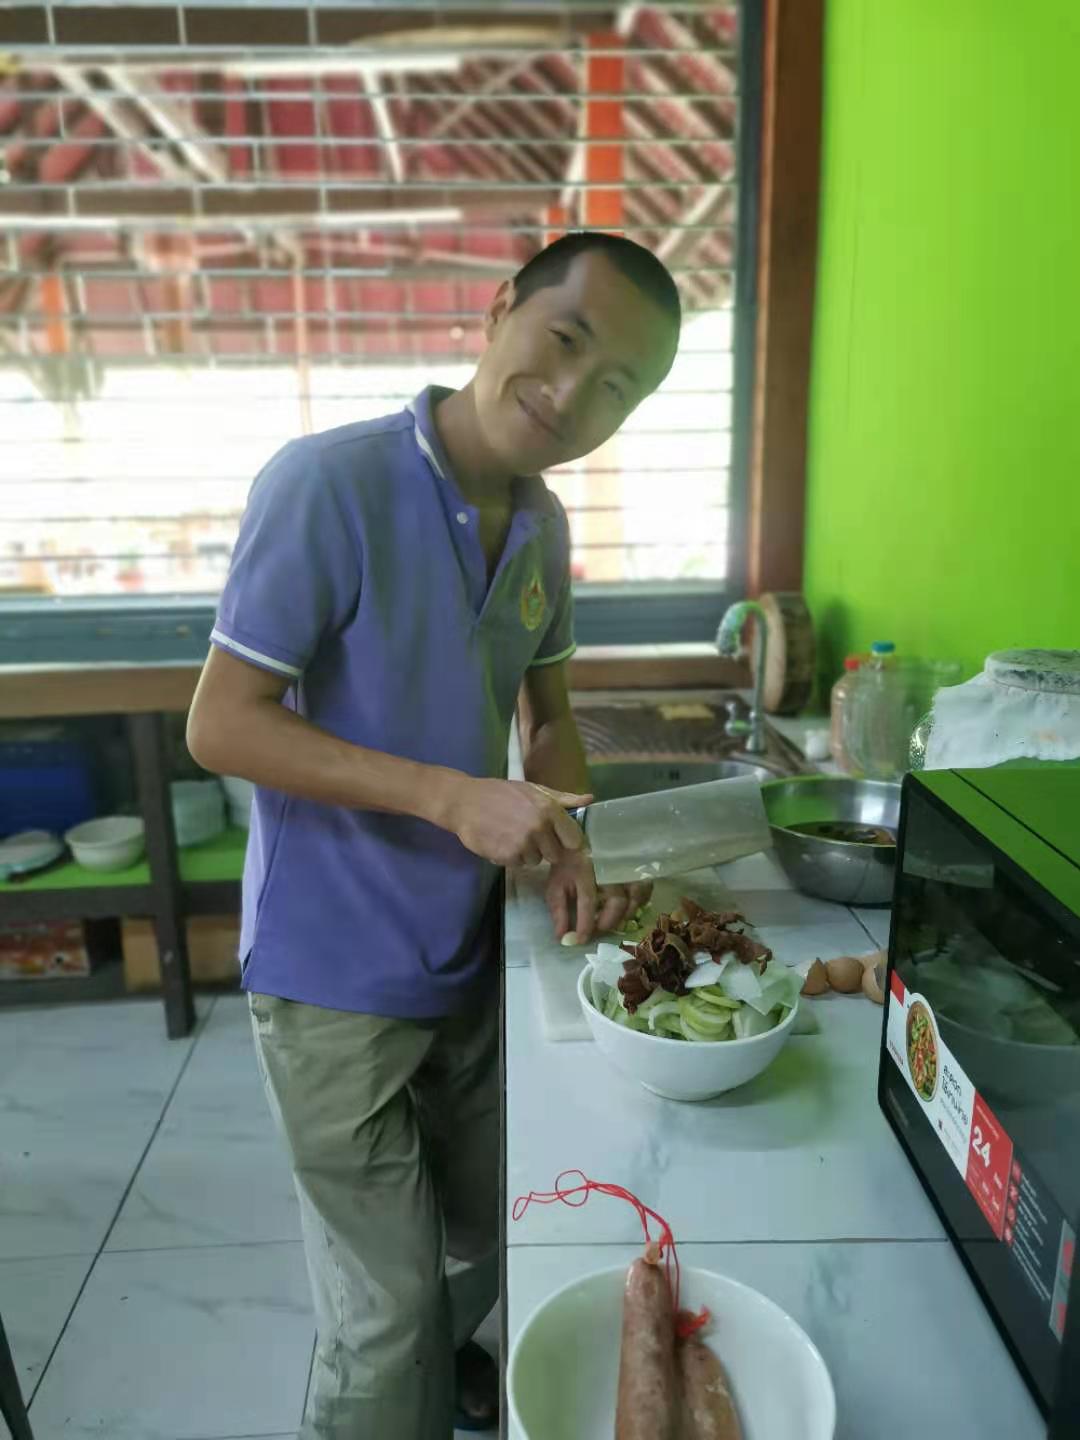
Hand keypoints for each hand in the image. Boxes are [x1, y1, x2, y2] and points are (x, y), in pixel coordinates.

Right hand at [445, 777, 591, 867]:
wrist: (464, 802)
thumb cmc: (500, 793)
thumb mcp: (533, 790)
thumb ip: (563, 798)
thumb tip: (590, 800)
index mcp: (549, 809)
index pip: (574, 838)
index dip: (567, 842)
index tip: (558, 839)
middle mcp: (539, 827)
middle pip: (555, 854)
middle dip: (544, 848)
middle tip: (527, 834)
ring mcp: (522, 843)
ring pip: (535, 861)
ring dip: (526, 854)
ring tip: (510, 836)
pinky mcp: (506, 856)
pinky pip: (517, 864)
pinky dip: (510, 857)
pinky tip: (500, 841)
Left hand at [546, 856, 652, 943]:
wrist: (580, 841)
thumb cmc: (568, 867)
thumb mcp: (556, 886)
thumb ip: (559, 912)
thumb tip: (563, 938)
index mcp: (585, 872)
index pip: (588, 902)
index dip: (586, 925)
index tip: (581, 941)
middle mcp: (608, 869)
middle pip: (617, 901)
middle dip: (609, 922)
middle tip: (598, 930)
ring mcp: (625, 866)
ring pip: (635, 897)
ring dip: (625, 915)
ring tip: (612, 920)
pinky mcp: (636, 867)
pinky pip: (645, 890)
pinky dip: (638, 903)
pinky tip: (627, 908)